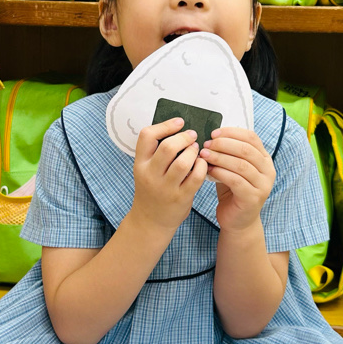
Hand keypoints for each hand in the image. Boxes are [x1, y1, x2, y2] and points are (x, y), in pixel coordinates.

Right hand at [130, 117, 207, 232]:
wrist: (151, 221)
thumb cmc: (152, 191)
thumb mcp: (145, 170)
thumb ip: (157, 152)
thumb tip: (180, 129)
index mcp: (140, 164)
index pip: (146, 136)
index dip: (165, 125)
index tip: (179, 122)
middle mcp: (150, 175)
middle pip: (168, 147)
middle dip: (184, 137)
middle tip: (192, 136)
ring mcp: (165, 188)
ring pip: (183, 162)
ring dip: (193, 152)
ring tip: (196, 150)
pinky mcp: (181, 198)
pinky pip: (196, 177)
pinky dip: (202, 167)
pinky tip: (202, 164)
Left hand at [199, 127, 274, 232]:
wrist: (238, 221)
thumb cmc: (232, 191)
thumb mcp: (231, 168)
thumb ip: (227, 153)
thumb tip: (212, 137)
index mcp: (264, 159)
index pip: (252, 138)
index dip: (232, 132)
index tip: (214, 133)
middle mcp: (268, 171)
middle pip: (246, 149)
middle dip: (224, 144)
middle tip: (206, 144)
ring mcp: (263, 185)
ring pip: (241, 164)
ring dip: (220, 157)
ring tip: (204, 155)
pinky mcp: (254, 198)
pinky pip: (236, 180)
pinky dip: (221, 173)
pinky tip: (209, 171)